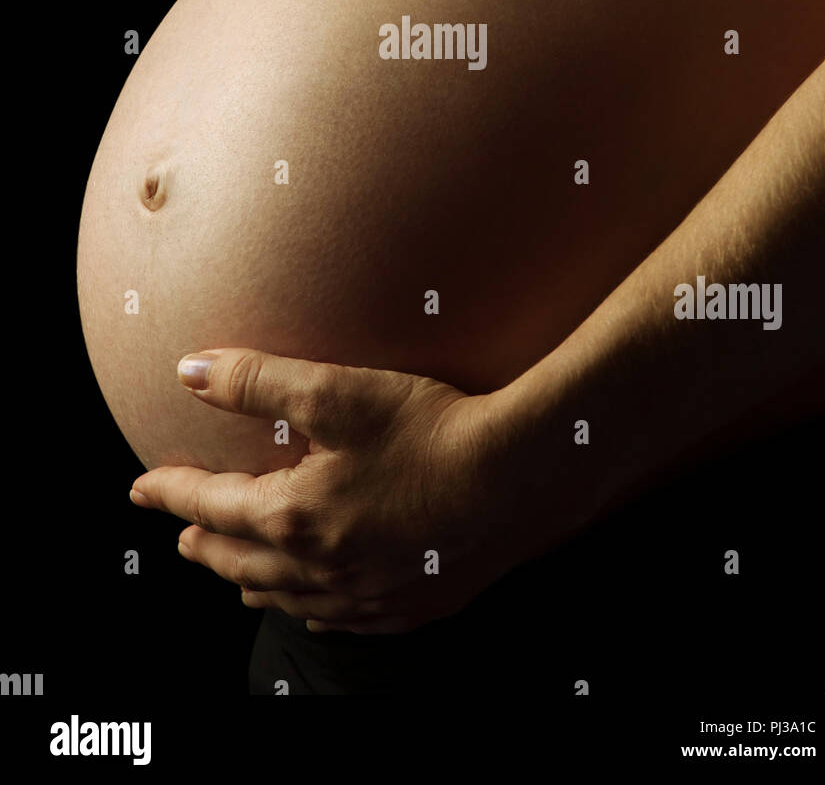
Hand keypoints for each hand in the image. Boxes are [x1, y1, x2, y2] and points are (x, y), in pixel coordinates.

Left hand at [129, 347, 539, 633]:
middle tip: (181, 532)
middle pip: (240, 561)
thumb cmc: (427, 428)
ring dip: (249, 580)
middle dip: (203, 543)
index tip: (141, 489)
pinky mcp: (411, 604)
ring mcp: (366, 595)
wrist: (516, 476)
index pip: (210, 507)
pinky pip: (342, 618)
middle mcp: (321, 568)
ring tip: (235, 572)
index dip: (171, 493)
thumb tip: (190, 370)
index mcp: (293, 517)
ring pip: (286, 598)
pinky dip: (310, 607)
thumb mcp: (334, 391)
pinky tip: (314, 604)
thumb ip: (255, 381)